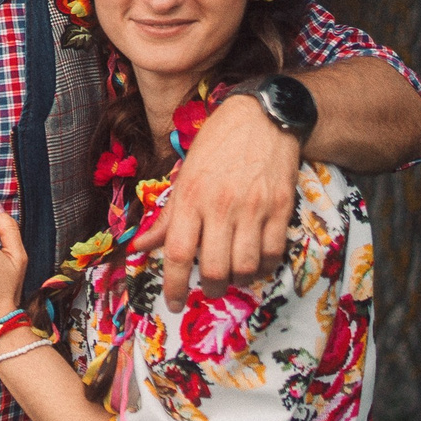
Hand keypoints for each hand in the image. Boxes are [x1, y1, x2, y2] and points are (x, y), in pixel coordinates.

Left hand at [131, 94, 299, 309]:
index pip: (179, 253)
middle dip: (210, 289)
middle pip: (215, 268)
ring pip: (246, 266)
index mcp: (191, 198)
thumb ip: (166, 217)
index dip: (174, 285)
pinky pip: (274, 252)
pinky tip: (255, 264)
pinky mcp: (281, 207)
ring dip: (237, 281)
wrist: (263, 117)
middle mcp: (221, 205)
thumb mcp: (184, 176)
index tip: (174, 303)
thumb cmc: (216, 145)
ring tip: (232, 277)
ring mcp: (254, 208)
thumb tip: (139, 246)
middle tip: (209, 290)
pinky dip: (263, 267)